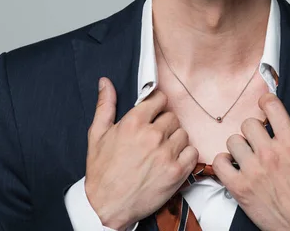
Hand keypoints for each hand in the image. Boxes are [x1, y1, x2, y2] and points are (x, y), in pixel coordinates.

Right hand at [85, 77, 198, 229]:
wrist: (107, 206)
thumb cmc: (101, 171)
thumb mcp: (96, 135)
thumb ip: (105, 105)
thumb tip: (105, 82)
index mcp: (133, 122)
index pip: (159, 99)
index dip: (157, 104)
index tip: (154, 112)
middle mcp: (152, 135)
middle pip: (172, 116)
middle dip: (164, 123)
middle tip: (154, 135)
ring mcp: (166, 154)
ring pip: (183, 133)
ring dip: (175, 139)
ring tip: (161, 149)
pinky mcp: (177, 172)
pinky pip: (192, 152)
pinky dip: (185, 154)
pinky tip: (172, 159)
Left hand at [213, 94, 289, 230]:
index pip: (270, 106)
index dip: (266, 102)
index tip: (265, 107)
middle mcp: (270, 154)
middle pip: (248, 123)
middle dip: (254, 130)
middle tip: (259, 140)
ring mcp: (252, 171)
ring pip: (232, 141)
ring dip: (239, 147)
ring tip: (248, 156)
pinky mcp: (239, 187)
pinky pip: (219, 163)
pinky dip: (223, 163)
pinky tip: (234, 166)